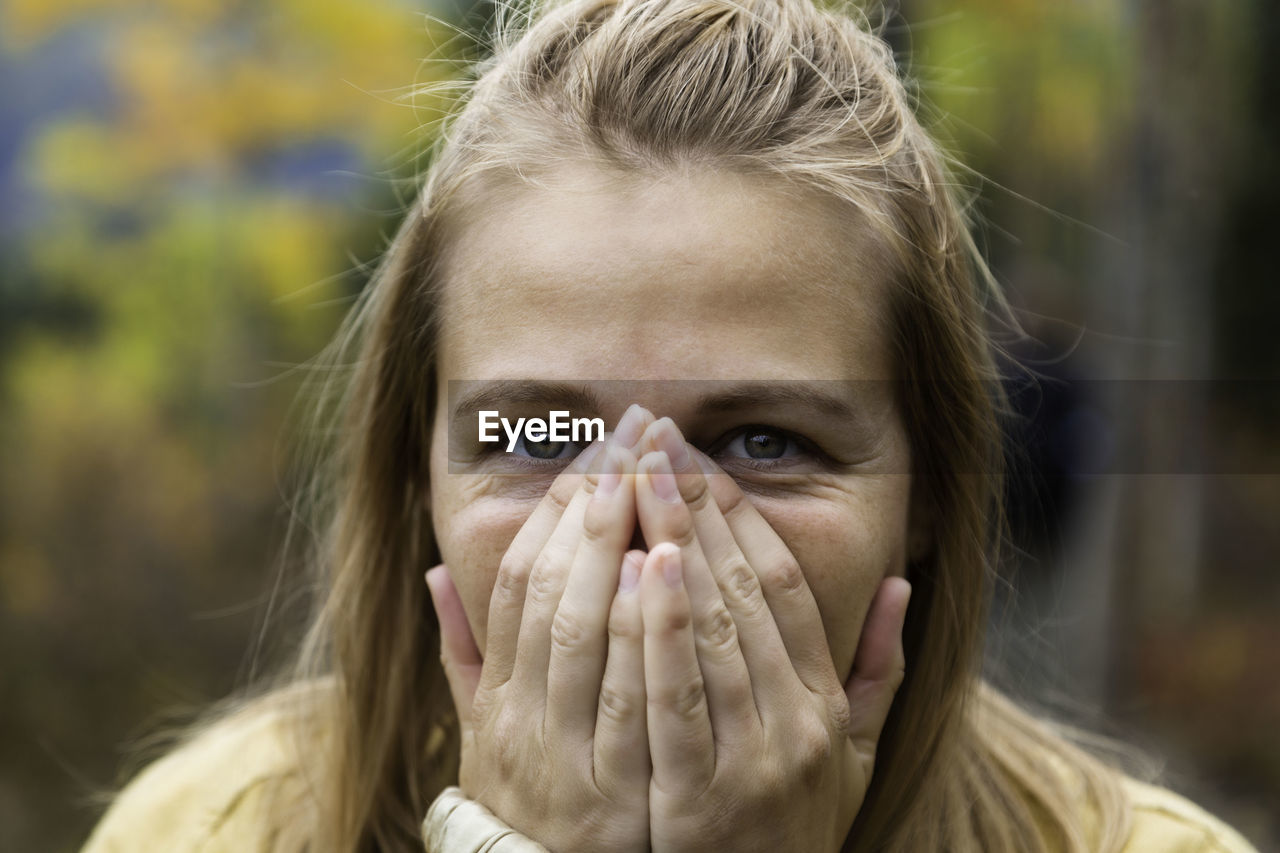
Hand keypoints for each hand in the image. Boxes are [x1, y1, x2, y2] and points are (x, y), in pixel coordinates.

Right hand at [425, 405, 656, 851]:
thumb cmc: (537, 809)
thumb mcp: (485, 739)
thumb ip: (467, 657)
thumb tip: (433, 575)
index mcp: (500, 702)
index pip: (518, 585)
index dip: (554, 515)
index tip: (593, 457)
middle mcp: (526, 725)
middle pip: (553, 592)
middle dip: (596, 506)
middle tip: (633, 435)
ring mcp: (575, 761)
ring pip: (587, 631)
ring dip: (618, 545)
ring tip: (651, 473)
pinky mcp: (630, 799)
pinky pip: (635, 699)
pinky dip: (645, 628)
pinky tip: (666, 564)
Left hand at [629, 417, 911, 851]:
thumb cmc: (793, 826)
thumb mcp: (853, 757)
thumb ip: (878, 671)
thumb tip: (898, 586)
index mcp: (824, 703)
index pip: (785, 585)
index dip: (741, 516)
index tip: (699, 460)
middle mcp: (796, 722)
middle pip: (743, 590)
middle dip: (696, 507)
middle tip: (656, 441)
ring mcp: (750, 759)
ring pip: (712, 629)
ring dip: (672, 544)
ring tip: (635, 476)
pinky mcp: (698, 798)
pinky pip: (675, 697)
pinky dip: (659, 628)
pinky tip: (638, 566)